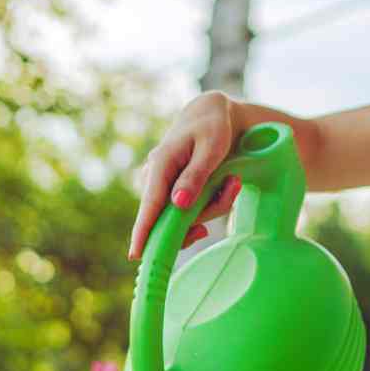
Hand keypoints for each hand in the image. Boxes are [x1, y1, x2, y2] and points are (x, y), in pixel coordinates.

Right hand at [129, 92, 245, 260]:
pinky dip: (209, 203)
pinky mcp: (169, 190)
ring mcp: (160, 184)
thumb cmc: (213, 128)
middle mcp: (154, 176)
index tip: (136, 255)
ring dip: (212, 205)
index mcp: (160, 164)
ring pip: (184, 215)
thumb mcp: (211, 148)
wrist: (209, 115)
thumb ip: (195, 176)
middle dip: (206, 211)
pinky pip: (188, 209)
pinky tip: (223, 187)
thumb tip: (178, 205)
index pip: (150, 205)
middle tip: (233, 187)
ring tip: (232, 181)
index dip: (143, 232)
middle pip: (173, 216)